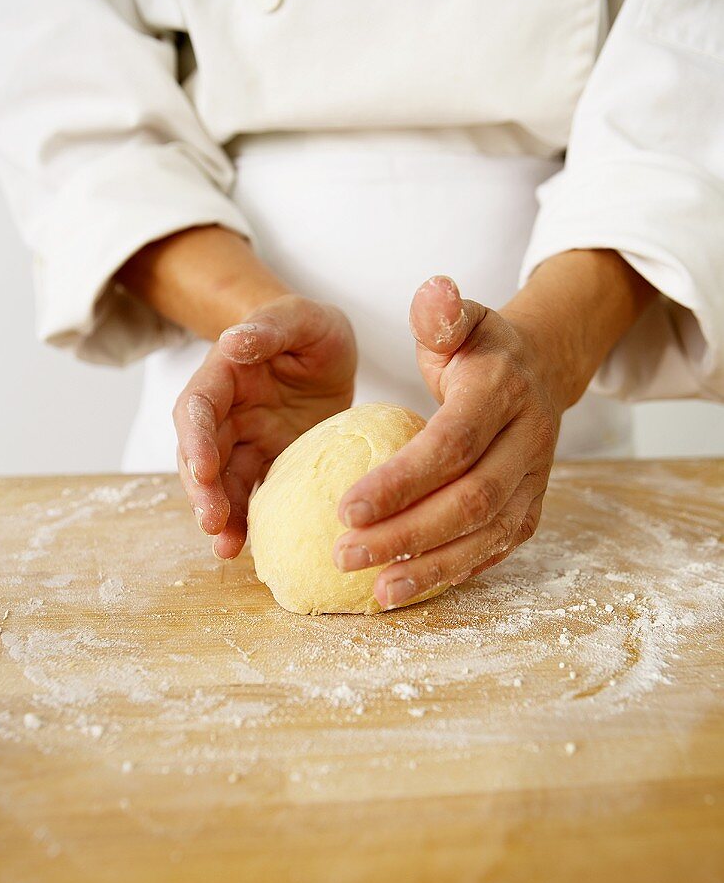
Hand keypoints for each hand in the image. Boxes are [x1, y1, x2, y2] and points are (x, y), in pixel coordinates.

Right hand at [175, 295, 355, 557]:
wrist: (326, 351)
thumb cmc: (311, 328)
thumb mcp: (301, 318)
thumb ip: (269, 327)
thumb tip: (234, 342)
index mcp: (223, 375)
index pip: (198, 408)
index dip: (196, 440)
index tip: (202, 470)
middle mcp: (226, 414)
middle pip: (201, 455)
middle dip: (202, 491)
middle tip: (212, 523)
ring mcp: (245, 442)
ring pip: (222, 483)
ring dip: (220, 516)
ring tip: (227, 549)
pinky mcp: (268, 464)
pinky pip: (252, 496)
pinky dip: (247, 522)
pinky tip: (249, 548)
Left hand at [333, 275, 563, 607]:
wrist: (539, 373)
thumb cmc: (478, 349)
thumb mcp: (458, 320)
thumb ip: (441, 313)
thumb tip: (433, 291)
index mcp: (502, 392)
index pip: (452, 444)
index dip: (402, 481)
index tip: (345, 508)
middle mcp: (528, 441)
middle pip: (470, 500)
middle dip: (407, 533)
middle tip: (344, 553)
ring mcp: (535, 483)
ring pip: (486, 536)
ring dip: (430, 568)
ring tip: (375, 591)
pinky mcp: (530, 513)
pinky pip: (493, 552)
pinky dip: (451, 575)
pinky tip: (404, 590)